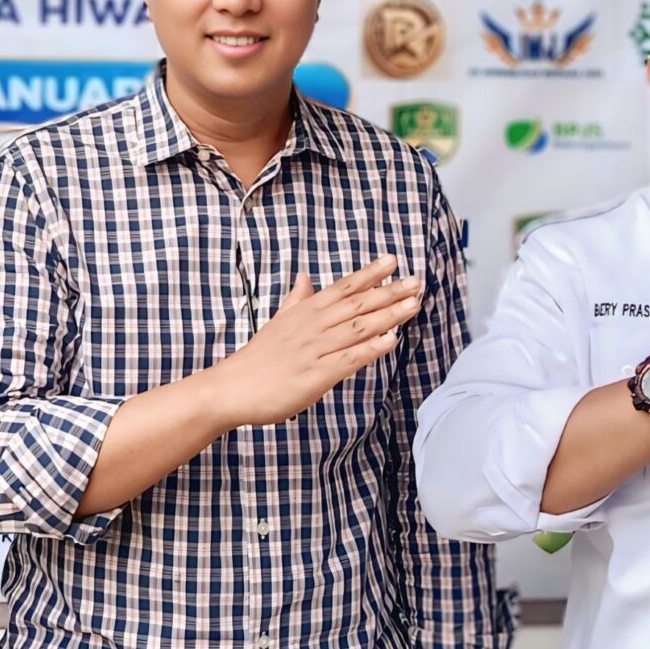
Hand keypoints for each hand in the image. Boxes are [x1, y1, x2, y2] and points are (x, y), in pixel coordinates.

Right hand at [208, 257, 423, 428]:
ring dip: (388, 315)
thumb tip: (305, 276)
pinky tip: (391, 339)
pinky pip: (349, 358)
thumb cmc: (257, 357)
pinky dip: (371, 348)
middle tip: (417, 280)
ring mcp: (315, 349)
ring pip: (358, 328)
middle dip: (390, 291)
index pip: (343, 288)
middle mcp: (313, 325)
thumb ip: (297, 299)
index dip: (369, 274)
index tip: (393, 261)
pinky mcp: (316, 375)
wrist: (232, 387)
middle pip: (357, 304)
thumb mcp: (278, 321)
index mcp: (305, 311)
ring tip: (414, 304)